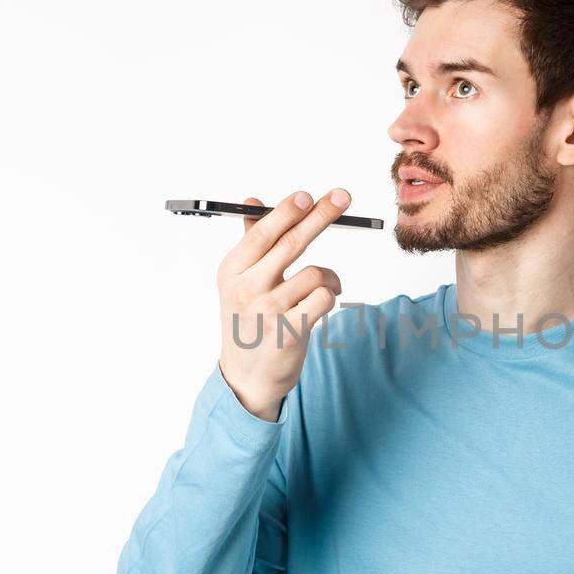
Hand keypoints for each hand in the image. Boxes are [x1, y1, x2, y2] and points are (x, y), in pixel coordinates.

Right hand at [215, 189, 350, 420]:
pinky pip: (325, 298)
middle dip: (320, 216)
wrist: (247, 377)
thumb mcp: (239, 281)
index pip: (261, 234)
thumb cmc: (247, 320)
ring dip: (330, 276)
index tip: (307, 195)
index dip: (286, 212)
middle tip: (342, 197)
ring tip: (326, 285)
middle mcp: (246, 290)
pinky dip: (331, 295)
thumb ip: (249, 242)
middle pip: (291, 244)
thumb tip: (253, 200)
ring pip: (316, 274)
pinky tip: (322, 303)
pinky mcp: (290, 332)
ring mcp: (268, 312)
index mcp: (231, 271)